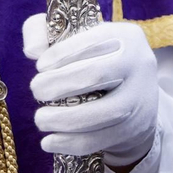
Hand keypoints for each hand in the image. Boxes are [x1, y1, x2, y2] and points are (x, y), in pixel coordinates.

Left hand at [23, 15, 158, 167]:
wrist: (132, 95)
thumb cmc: (90, 59)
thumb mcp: (69, 35)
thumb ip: (41, 30)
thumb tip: (32, 50)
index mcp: (124, 36)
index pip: (91, 41)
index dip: (60, 54)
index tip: (39, 66)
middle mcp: (139, 64)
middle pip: (97, 74)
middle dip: (58, 84)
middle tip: (36, 91)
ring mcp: (140, 98)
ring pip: (103, 112)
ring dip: (64, 119)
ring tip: (40, 119)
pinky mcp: (136, 128)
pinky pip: (102, 139)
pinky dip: (72, 143)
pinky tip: (48, 142)